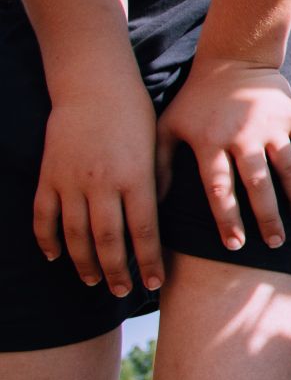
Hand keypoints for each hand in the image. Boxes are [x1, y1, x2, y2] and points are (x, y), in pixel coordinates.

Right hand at [34, 71, 164, 296]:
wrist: (95, 87)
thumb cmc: (136, 117)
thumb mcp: (157, 150)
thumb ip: (157, 185)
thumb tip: (156, 222)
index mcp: (136, 178)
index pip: (144, 232)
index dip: (148, 262)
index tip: (154, 284)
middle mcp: (103, 184)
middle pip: (108, 241)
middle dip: (117, 272)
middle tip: (122, 292)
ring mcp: (71, 181)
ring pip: (74, 234)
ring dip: (83, 263)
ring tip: (94, 281)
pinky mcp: (48, 176)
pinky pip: (43, 216)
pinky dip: (47, 239)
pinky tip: (54, 257)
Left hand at [156, 59, 290, 249]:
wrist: (231, 59)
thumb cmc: (195, 100)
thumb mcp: (169, 126)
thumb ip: (162, 164)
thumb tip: (151, 204)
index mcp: (210, 142)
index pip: (219, 189)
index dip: (228, 219)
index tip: (237, 246)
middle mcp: (242, 135)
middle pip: (258, 184)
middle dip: (268, 217)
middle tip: (276, 244)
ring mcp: (271, 124)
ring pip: (289, 168)